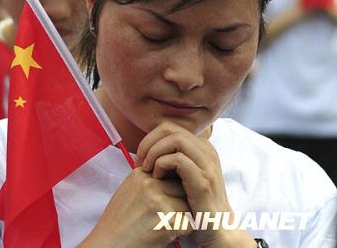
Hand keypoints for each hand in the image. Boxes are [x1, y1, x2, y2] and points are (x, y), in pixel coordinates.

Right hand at [78, 167, 191, 247]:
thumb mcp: (128, 191)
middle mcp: (150, 183)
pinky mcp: (168, 221)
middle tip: (166, 217)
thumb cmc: (118, 222)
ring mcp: (159, 201)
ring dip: (182, 218)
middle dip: (180, 203)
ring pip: (188, 206)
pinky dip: (181, 233)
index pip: (171, 173)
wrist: (108, 244)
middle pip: (182, 188)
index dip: (171, 190)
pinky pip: (189, 224)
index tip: (162, 202)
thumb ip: (147, 181)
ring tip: (163, 226)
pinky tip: (165, 236)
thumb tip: (173, 177)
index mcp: (140, 174)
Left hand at [136, 121, 244, 246]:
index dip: (149, 139)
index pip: (168, 127)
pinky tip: (157, 178)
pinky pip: (178, 159)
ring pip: (175, 138)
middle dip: (149, 143)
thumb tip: (145, 148)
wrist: (216, 229)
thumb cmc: (193, 203)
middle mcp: (206, 150)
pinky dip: (162, 164)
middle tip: (140, 163)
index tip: (140, 159)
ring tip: (148, 169)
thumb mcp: (181, 175)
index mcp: (200, 147)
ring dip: (154, 152)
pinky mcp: (203, 180)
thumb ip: (169, 158)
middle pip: (170, 128)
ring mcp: (207, 164)